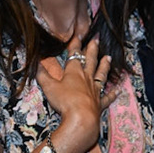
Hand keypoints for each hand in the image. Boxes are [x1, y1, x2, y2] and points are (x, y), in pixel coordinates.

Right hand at [37, 31, 114, 152]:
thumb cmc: (65, 101)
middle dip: (92, 49)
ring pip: (101, 75)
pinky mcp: (100, 103)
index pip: (74, 54)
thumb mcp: (49, 87)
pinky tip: (117, 90)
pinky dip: (112, 94)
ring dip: (104, 66)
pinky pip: (107, 97)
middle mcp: (87, 78)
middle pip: (90, 61)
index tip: (78, 34)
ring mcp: (95, 90)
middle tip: (96, 39)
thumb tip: (36, 63)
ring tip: (108, 57)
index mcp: (74, 72)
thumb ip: (42, 75)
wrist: (81, 118)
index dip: (75, 44)